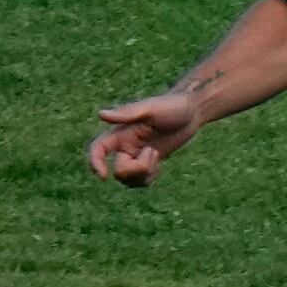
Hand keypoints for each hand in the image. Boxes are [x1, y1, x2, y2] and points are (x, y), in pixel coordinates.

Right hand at [88, 88, 203, 184]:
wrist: (192, 112)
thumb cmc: (172, 105)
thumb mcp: (151, 108)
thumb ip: (126, 113)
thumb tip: (100, 114)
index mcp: (121, 132)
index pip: (98, 149)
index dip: (95, 164)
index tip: (104, 177)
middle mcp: (124, 146)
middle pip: (119, 171)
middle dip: (136, 169)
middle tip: (153, 152)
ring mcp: (136, 156)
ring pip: (129, 180)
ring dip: (145, 174)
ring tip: (156, 155)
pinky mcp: (147, 163)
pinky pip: (141, 181)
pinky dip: (149, 177)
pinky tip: (159, 163)